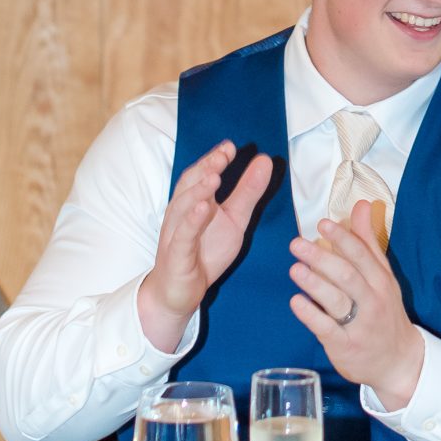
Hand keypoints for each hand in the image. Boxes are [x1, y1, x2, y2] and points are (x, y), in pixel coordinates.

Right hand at [136, 140, 275, 351]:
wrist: (178, 293)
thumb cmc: (204, 252)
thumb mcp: (234, 220)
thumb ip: (248, 191)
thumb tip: (265, 159)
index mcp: (193, 202)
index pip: (200, 175)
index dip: (214, 159)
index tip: (231, 146)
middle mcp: (180, 213)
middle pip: (189, 185)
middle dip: (206, 168)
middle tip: (224, 153)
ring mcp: (175, 234)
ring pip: (183, 208)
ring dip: (198, 191)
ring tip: (215, 176)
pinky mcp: (176, 256)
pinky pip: (182, 236)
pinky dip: (191, 221)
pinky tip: (203, 209)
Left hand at [290, 201, 425, 408]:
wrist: (398, 360)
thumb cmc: (385, 311)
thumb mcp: (383, 275)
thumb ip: (368, 241)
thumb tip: (362, 204)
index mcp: (381, 281)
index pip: (362, 255)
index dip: (342, 238)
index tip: (322, 224)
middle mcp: (373, 301)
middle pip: (347, 276)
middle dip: (322, 258)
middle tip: (297, 244)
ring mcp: (360, 325)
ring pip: (337, 301)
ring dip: (314, 284)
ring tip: (294, 269)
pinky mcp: (345, 346)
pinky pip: (326, 329)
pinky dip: (310, 315)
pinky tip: (295, 301)